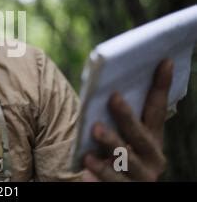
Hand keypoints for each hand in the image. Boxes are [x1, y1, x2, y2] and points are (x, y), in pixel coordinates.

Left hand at [82, 59, 172, 180]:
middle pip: (139, 134)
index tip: (164, 61)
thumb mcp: (123, 138)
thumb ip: (120, 119)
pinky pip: (110, 183)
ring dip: (110, 142)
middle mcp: (152, 158)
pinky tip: (86, 168)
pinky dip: (98, 174)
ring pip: (124, 158)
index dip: (161, 86)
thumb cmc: (115, 156)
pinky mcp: (124, 190)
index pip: (157, 110)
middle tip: (114, 98)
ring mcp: (139, 177)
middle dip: (127, 115)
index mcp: (152, 140)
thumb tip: (108, 86)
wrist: (118, 188)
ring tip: (95, 129)